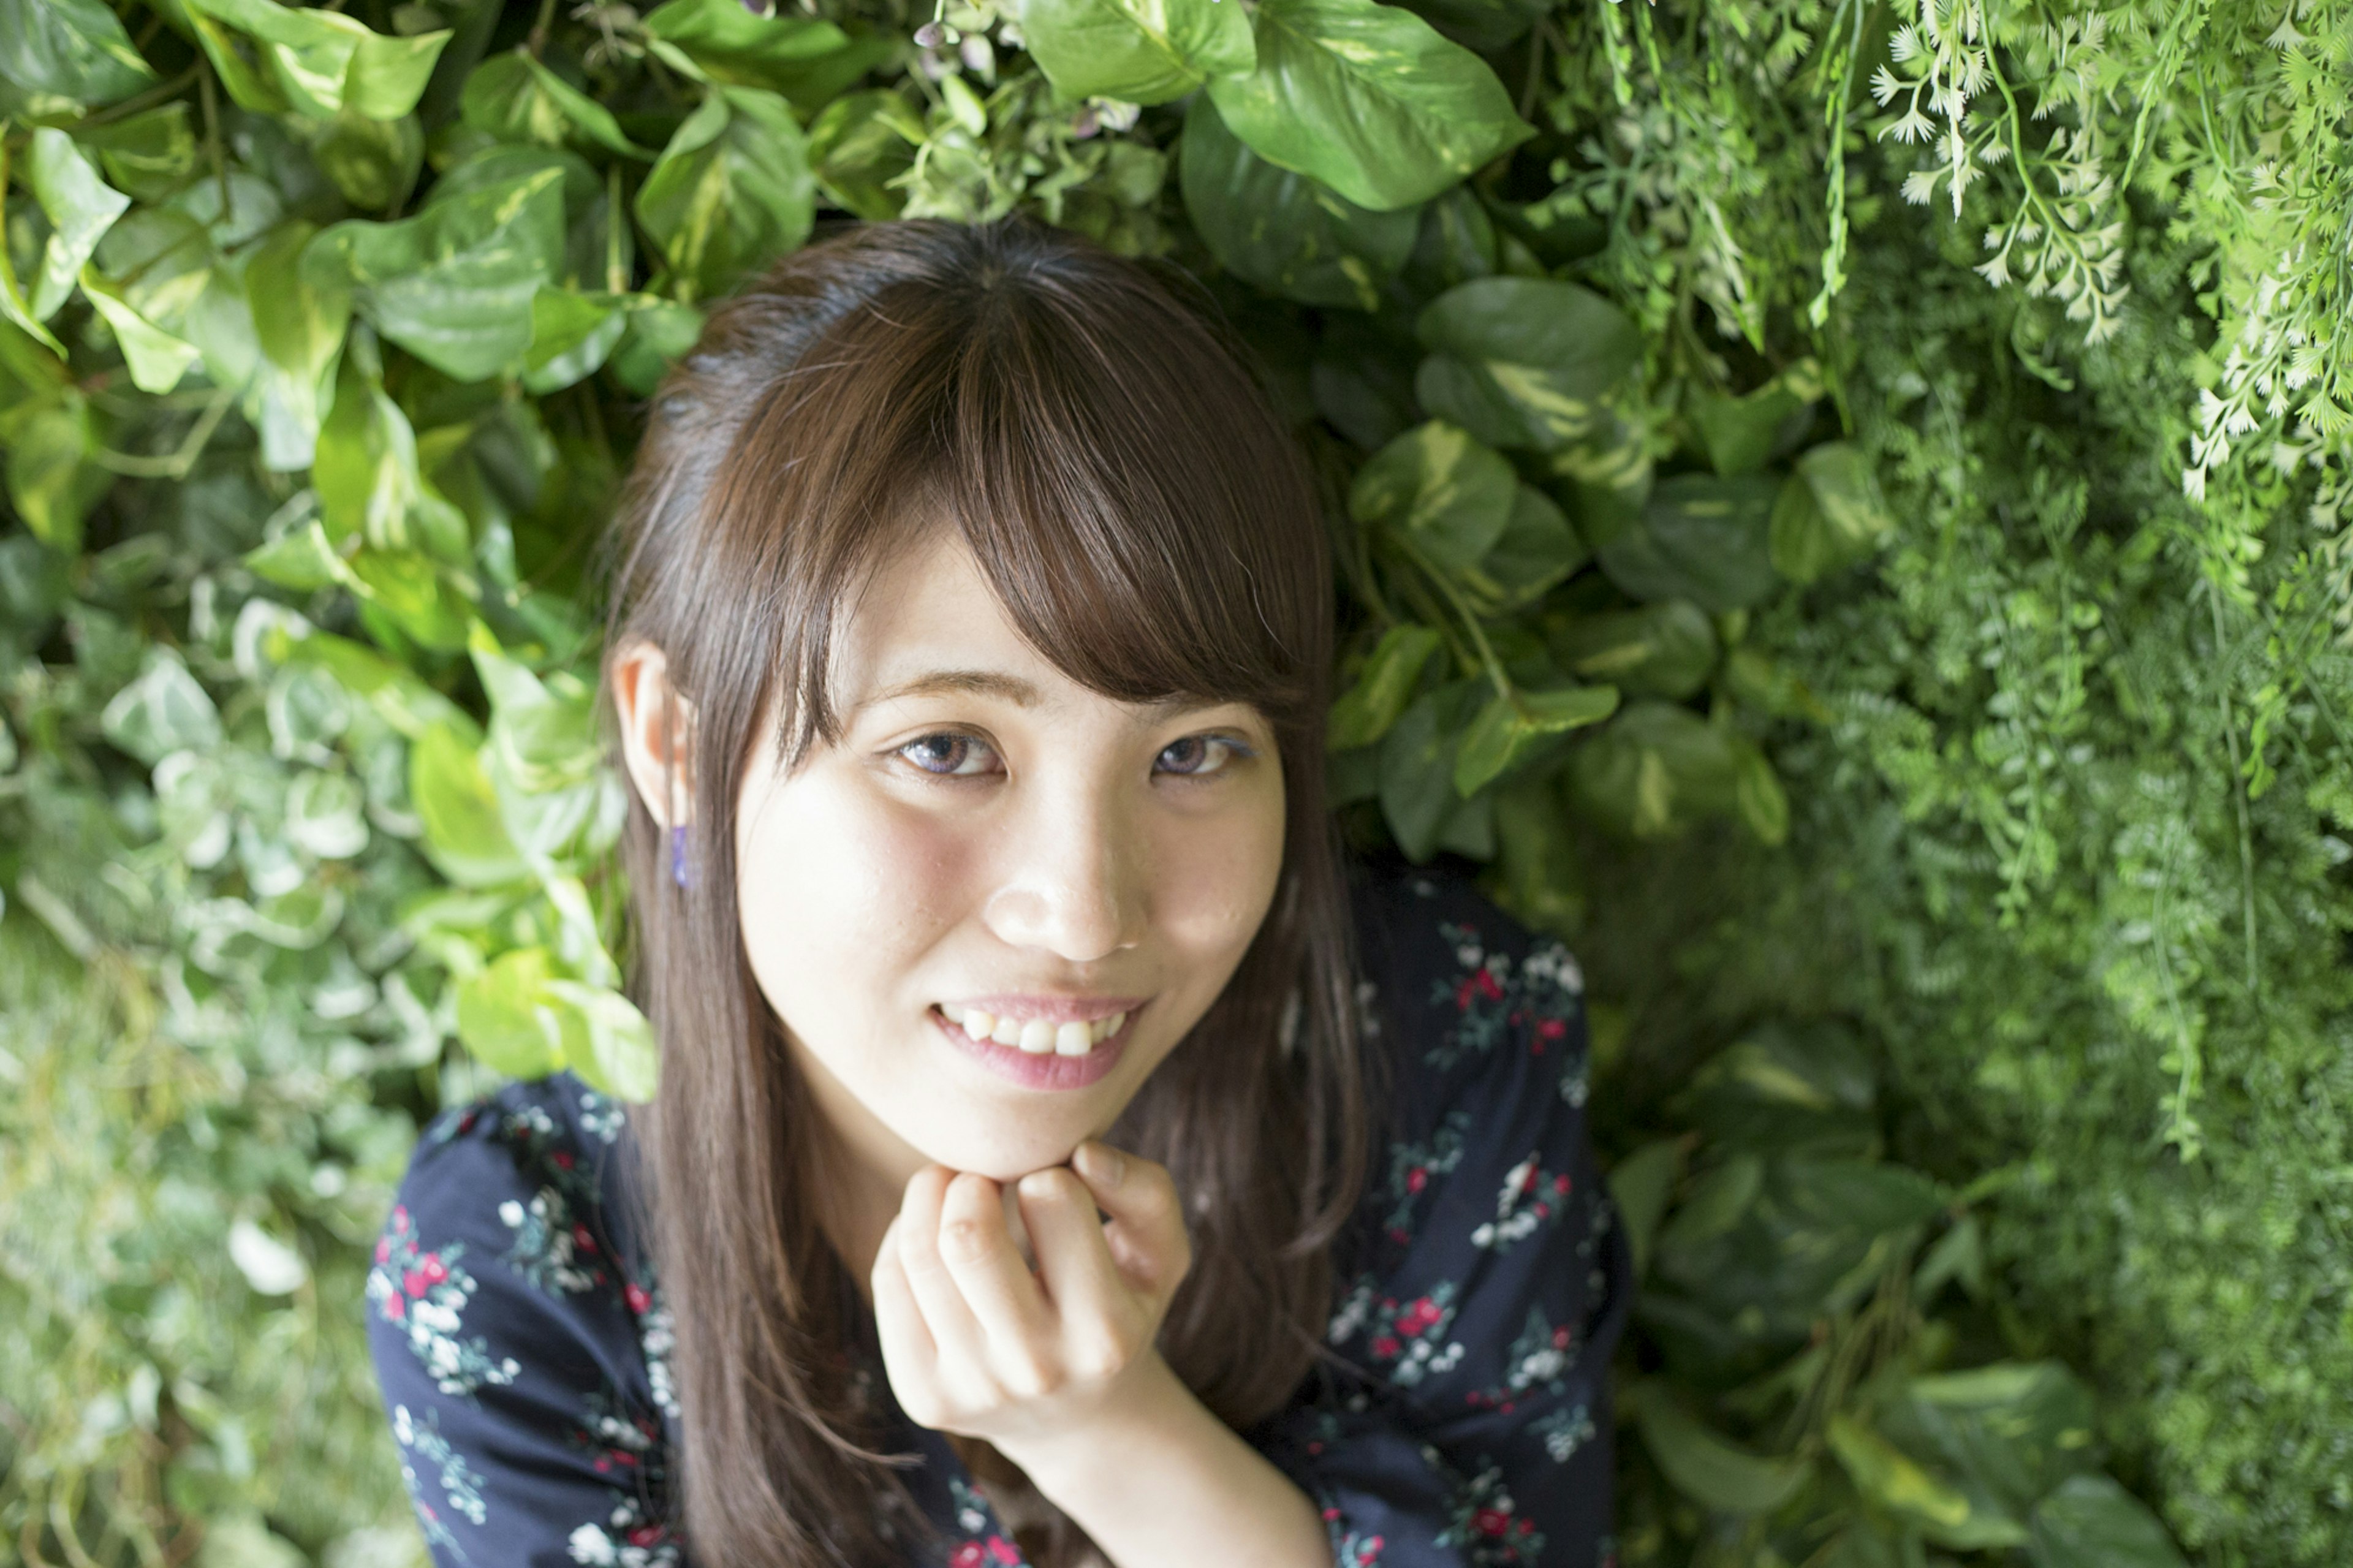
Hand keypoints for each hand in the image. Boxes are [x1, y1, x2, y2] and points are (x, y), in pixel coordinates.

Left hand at [869, 1140, 1192, 1462]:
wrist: (1078, 1418)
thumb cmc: (1120, 1306)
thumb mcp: (1159, 1254)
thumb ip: (1145, 1191)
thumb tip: (1084, 1153)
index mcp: (1107, 1332)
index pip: (1053, 1200)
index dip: (1047, 1172)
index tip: (1049, 1186)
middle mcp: (1039, 1369)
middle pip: (967, 1237)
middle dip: (970, 1181)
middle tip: (987, 1178)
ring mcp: (974, 1389)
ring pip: (918, 1255)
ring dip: (930, 1196)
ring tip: (957, 1189)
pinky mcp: (924, 1397)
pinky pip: (889, 1283)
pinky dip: (905, 1235)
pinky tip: (934, 1233)